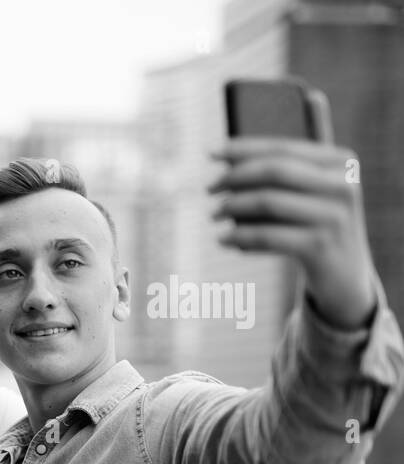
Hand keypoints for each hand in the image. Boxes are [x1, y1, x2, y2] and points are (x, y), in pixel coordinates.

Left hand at [210, 106, 376, 328]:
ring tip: (215, 214)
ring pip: (268, 203)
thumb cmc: (322, 221)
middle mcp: (344, 184)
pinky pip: (269, 237)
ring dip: (232, 208)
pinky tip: (225, 239)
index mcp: (341, 161)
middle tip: (209, 189)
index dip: (242, 147)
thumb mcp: (319, 185)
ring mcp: (335, 217)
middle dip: (234, 178)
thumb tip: (308, 97)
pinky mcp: (321, 248)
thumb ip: (306, 153)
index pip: (283, 146)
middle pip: (274, 171)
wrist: (345, 274)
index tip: (210, 153)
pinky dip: (241, 237)